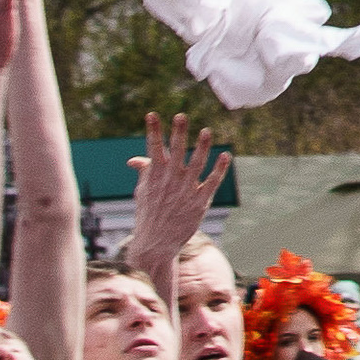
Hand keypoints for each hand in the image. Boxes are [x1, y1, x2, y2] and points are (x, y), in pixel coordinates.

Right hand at [128, 111, 228, 273]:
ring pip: (196, 165)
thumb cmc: (149, 214)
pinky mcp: (199, 203)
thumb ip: (144, 171)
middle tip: (181, 116)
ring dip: (202, 148)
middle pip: (175, 153)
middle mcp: (170, 181)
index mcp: (154, 176)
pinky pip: (211, 183)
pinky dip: (219, 170)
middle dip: (178, 134)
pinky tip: (225, 156)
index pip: (153, 149)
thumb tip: (134, 159)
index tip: (152, 114)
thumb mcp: (143, 191)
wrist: (156, 244)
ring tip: (207, 131)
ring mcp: (185, 191)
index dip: (153, 131)